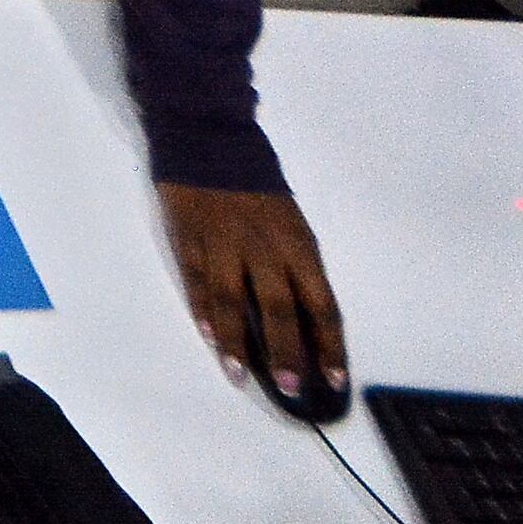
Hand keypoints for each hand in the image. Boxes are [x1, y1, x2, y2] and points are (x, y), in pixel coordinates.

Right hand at [162, 180, 348, 403]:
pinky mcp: (189, 239)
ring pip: (233, 302)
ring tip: (239, 375)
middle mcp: (264, 247)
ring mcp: (223, 244)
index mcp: (297, 244)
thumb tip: (299, 321)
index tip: (334, 379)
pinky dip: (203, 312)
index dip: (329, 344)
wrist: (207, 136)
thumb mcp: (289, 222)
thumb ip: (294, 267)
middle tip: (292, 387)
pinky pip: (198, 282)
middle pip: (279, 309)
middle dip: (286, 353)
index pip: (321, 304)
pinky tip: (209, 336)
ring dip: (237, 343)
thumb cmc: (256, 182)